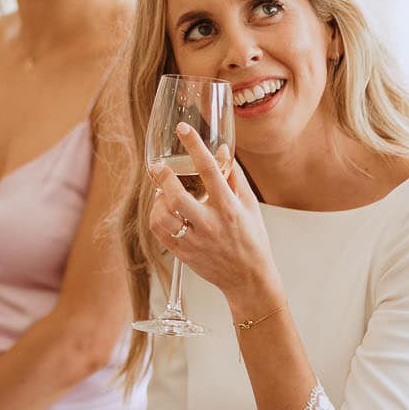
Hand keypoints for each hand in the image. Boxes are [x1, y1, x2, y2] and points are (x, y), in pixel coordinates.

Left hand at [147, 122, 281, 309]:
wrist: (249, 279)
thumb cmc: (252, 239)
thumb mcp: (250, 205)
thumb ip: (234, 177)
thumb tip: (221, 150)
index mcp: (229, 208)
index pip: (210, 170)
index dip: (195, 146)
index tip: (183, 130)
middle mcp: (210, 224)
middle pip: (177, 196)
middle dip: (163, 177)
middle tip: (158, 167)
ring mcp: (195, 241)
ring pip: (163, 217)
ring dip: (157, 200)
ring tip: (161, 192)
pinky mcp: (184, 254)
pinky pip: (160, 233)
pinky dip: (157, 217)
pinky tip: (162, 210)